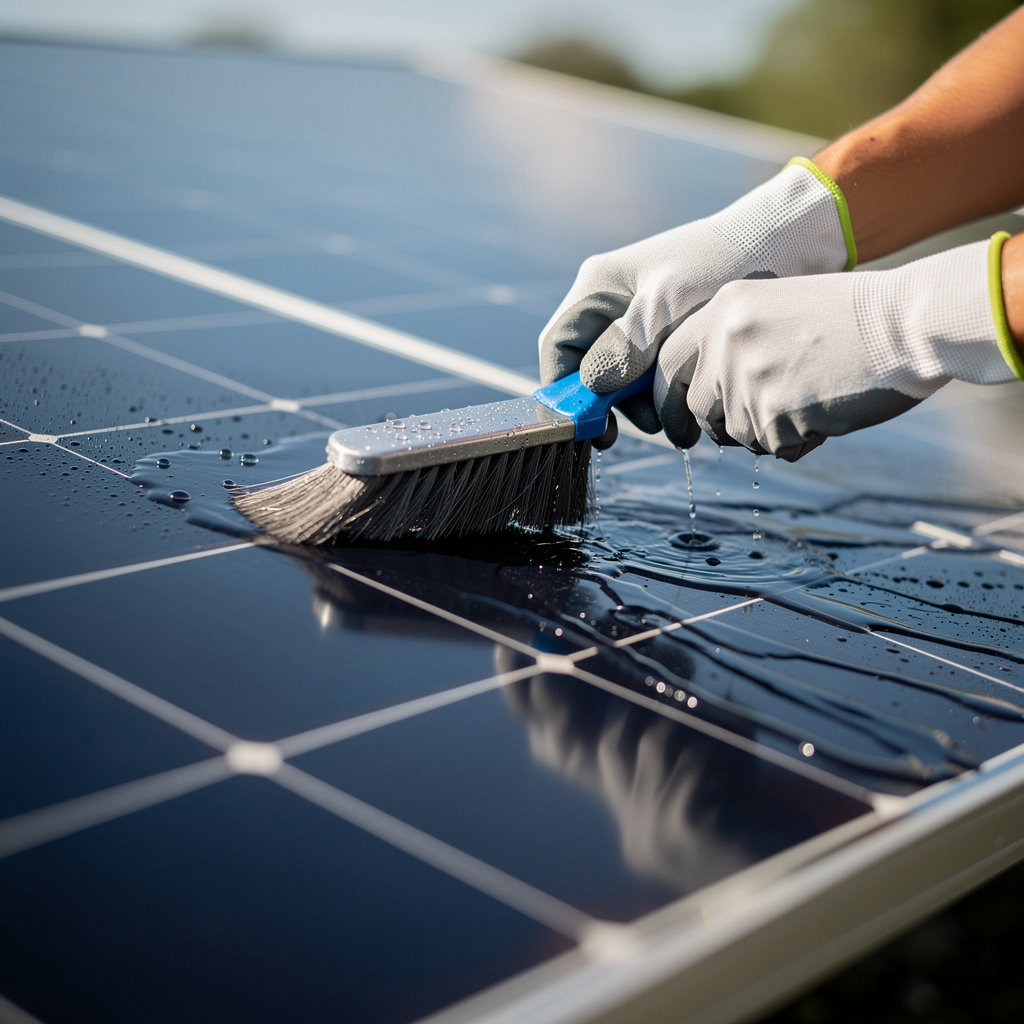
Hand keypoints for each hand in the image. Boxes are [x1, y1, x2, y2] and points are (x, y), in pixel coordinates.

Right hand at [538, 159, 853, 438]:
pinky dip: (669, 395)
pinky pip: (655, 377)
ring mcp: (642, 323)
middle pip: (590, 371)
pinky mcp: (671, 336)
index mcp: (598, 288)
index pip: (558, 348)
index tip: (591, 426)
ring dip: (647, 405)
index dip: (566, 391)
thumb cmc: (725, 259)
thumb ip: (627, 343)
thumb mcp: (671, 302)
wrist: (787, 243)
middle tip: (653, 424)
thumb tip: (593, 386)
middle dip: (615, 404)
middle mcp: (614, 306)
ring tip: (681, 419)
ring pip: (624, 380)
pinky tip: (695, 405)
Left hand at [654, 235, 1021, 460]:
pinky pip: (773, 448)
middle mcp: (725, 341)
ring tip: (809, 401)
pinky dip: (799, 442)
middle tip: (737, 432)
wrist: (908, 324)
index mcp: (723, 309)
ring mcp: (748, 378)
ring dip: (766, 432)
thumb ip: (733, 341)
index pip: (668, 365)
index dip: (668, 401)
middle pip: (696, 407)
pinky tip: (827, 414)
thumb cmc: (852, 318)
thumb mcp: (776, 307)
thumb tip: (701, 392)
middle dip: (714, 426)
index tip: (675, 424)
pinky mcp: (775, 413)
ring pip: (736, 433)